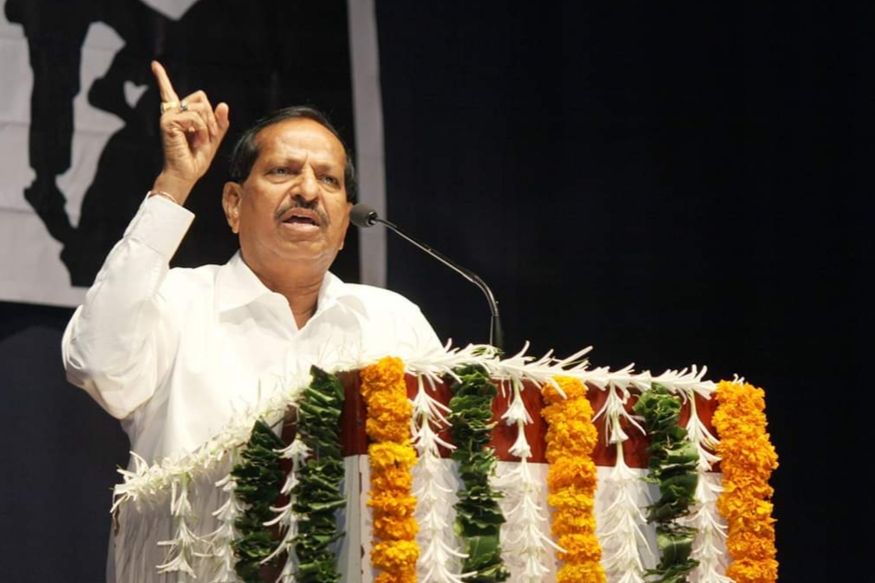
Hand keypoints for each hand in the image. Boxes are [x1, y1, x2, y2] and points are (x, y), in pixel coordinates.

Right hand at [150, 60, 229, 203]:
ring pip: (200, 107)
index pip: (170, 92)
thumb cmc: (196, 159)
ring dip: (207, 125)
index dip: (162, 78)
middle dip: (211, 116)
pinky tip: (196, 140)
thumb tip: (223, 104)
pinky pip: (195, 117)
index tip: (154, 64)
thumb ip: (218, 122)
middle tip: (208, 135)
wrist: (187, 174)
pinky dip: (202, 130)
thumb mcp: (213, 138)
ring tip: (201, 140)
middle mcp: (171, 112)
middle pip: (200, 97)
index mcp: (179, 115)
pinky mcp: (168, 122)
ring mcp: (168, 116)